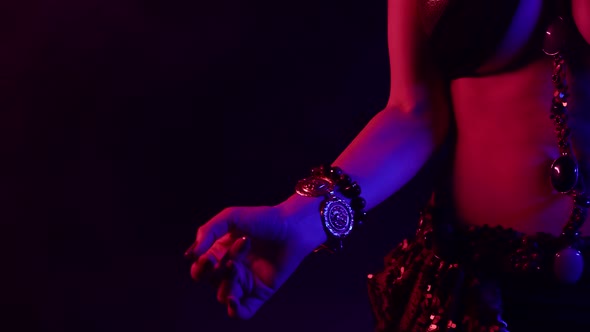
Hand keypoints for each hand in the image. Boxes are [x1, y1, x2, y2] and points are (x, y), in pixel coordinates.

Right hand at [184, 195, 326, 318]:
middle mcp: (231, 268)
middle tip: (229, 259)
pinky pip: (242, 312)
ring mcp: (246, 282)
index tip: (209, 256)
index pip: (200, 266)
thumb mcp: (231, 217)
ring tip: (237, 267)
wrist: (294, 227)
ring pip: (223, 295)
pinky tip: (234, 302)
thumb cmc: (264, 219)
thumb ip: (208, 231)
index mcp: (221, 251)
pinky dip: (235, 311)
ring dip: (226, 284)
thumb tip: (191, 255)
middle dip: (213, 272)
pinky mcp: (260, 294)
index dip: (200, 265)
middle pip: (209, 281)